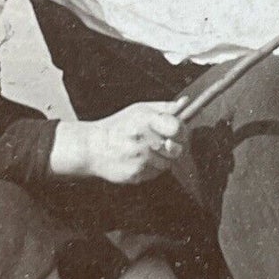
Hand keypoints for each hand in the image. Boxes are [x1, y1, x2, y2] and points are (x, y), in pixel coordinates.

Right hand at [50, 100, 184, 184]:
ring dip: (161, 158)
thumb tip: (185, 103)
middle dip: (173, 146)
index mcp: (145, 120)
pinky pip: (155, 173)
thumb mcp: (140, 110)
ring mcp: (139, 159)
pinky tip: (138, 160)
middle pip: (176, 148)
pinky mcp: (136, 174)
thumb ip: (165, 108)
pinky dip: (151, 168)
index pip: (177, 128)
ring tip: (145, 151)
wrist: (92, 147)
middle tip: (162, 142)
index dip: (181, 131)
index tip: (176, 131)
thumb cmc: (119, 126)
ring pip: (167, 163)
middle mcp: (143, 140)